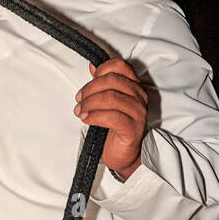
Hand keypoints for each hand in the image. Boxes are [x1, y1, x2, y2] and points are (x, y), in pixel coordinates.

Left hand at [73, 58, 148, 177]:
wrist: (122, 153)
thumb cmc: (114, 127)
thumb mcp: (106, 101)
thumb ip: (101, 83)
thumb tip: (92, 65)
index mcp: (134, 85)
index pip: (120, 66)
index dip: (102, 69)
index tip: (89, 80)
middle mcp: (139, 96)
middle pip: (112, 80)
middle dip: (90, 89)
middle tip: (78, 99)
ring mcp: (138, 112)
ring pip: (111, 97)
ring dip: (90, 103)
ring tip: (79, 111)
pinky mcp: (133, 128)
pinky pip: (112, 117)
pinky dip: (95, 116)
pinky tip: (86, 119)